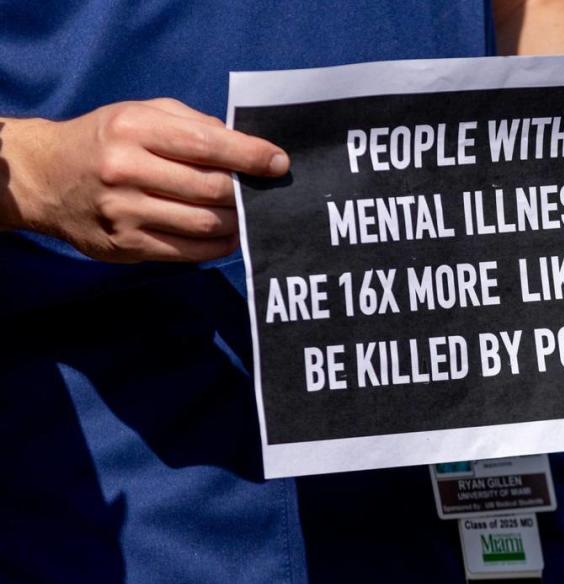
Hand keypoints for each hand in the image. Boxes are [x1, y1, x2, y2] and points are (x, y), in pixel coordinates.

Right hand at [1, 98, 287, 262]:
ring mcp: (125, 212)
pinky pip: (188, 252)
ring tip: (250, 215)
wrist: (45, 178)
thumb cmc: (107, 140)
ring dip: (237, 221)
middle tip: (266, 193)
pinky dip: (218, 245)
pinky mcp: (126, 246)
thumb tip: (245, 146)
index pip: (206, 145)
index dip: (250, 156)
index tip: (280, 163)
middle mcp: (126, 170)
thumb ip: (192, 124)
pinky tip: (229, 235)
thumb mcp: (142, 114)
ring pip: (204, 223)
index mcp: (134, 130)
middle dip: (247, 192)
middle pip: (210, 189)